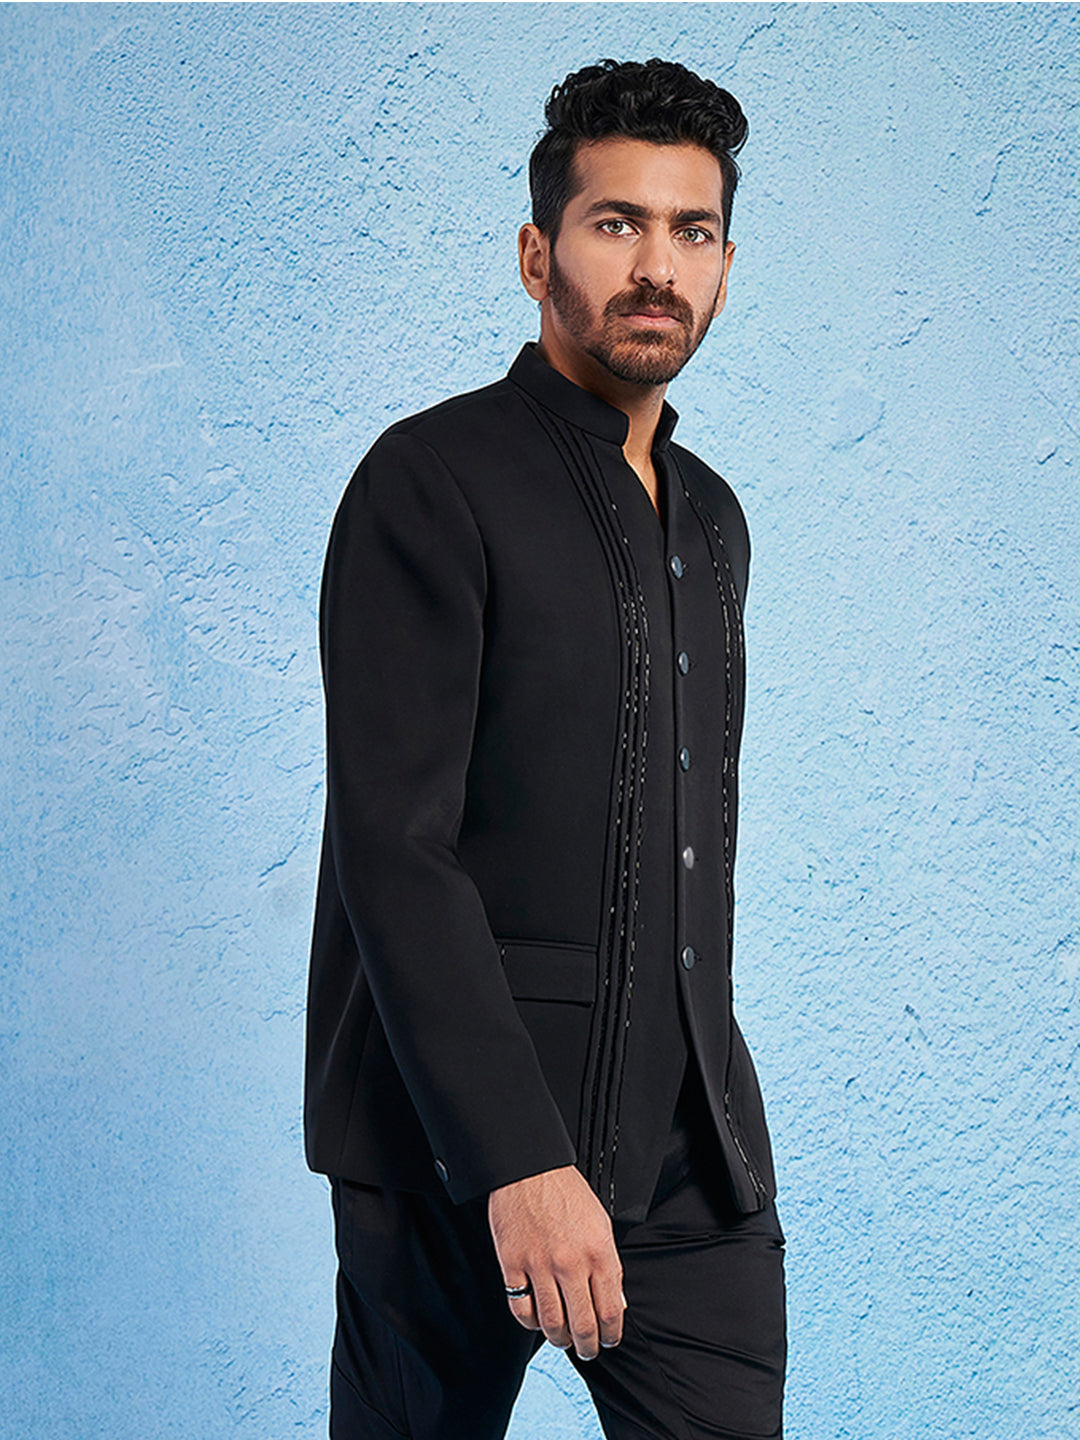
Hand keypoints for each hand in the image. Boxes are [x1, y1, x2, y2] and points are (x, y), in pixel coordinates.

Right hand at [487, 1164, 625, 1360]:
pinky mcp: (512, 1264)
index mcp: (598, 1251)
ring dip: (560, 1339)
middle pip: (582, 1326)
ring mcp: (539, 1265)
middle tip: (587, 1349)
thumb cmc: (566, 1192)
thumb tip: (615, 1302)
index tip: (609, 1341)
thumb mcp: (601, 1223)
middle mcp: (570, 1262)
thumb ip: (609, 1265)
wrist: (528, 1168)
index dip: (611, 1335)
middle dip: (588, 1346)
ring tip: (563, 1338)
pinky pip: (521, 1309)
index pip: (610, 1312)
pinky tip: (537, 1319)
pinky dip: (530, 1322)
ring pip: (551, 1324)